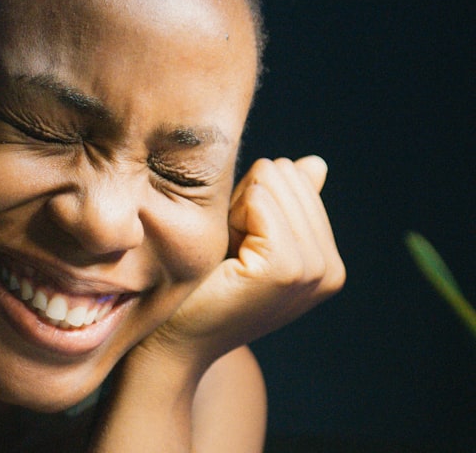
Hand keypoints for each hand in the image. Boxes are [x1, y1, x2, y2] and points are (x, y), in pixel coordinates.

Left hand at [143, 155, 345, 367]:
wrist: (173, 340)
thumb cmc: (200, 286)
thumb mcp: (247, 237)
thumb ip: (283, 201)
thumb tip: (316, 163)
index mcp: (328, 261)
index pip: (296, 177)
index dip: (251, 198)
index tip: (236, 244)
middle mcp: (331, 269)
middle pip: (287, 175)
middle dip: (245, 200)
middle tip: (227, 250)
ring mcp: (314, 272)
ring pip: (273, 183)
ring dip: (236, 209)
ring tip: (226, 255)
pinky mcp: (286, 269)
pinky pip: (260, 201)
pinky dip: (233, 215)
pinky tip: (224, 254)